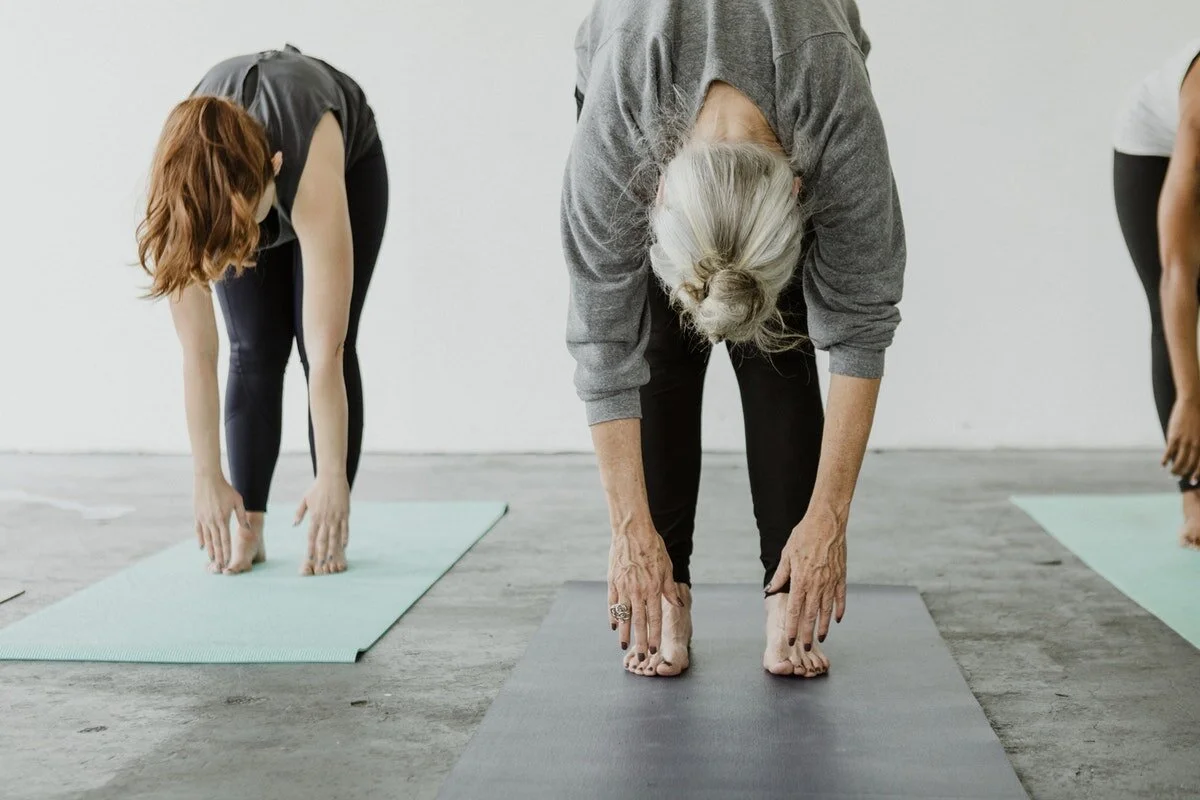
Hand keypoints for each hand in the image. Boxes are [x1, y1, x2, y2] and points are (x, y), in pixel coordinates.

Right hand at [193, 473, 248, 570]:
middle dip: (218, 556)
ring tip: (211, 561)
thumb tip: (247, 529)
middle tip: (219, 567)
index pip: (226, 540)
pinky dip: (201, 540)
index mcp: (223, 519)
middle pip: (216, 543)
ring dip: (210, 551)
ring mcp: (204, 519)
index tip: (227, 562)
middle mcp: (212, 522)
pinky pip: (199, 531)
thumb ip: (242, 516)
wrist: (207, 479)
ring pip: (207, 539)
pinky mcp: (197, 516)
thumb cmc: (225, 489)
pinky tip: (201, 547)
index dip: (227, 552)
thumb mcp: (238, 501)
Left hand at [294, 473, 349, 573]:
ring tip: (332, 561)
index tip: (309, 559)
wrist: (332, 477)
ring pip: (334, 537)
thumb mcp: (304, 499)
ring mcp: (336, 517)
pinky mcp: (345, 514)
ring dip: (333, 550)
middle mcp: (325, 519)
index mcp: (314, 517)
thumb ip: (299, 513)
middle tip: (322, 566)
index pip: (311, 537)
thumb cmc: (317, 487)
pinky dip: (344, 538)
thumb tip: (294, 525)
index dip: (311, 549)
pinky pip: (345, 529)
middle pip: (323, 541)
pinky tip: (344, 547)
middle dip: (322, 554)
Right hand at [607, 517, 682, 662]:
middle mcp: (638, 591)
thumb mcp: (666, 567)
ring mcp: (624, 587)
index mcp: (653, 588)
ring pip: (624, 616)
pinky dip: (613, 616)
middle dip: (639, 641)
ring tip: (624, 646)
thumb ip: (669, 588)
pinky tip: (614, 626)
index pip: (654, 618)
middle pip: (639, 621)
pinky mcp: (613, 581)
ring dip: (624, 633)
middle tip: (639, 656)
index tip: (652, 649)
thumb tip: (678, 603)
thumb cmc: (652, 548)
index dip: (653, 635)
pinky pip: (612, 603)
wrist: (632, 531)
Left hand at [765, 509, 847, 651]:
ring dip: (823, 626)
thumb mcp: (787, 555)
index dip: (792, 626)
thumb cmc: (804, 536)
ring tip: (821, 638)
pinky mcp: (841, 577)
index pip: (795, 610)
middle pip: (811, 615)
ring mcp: (830, 582)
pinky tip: (836, 620)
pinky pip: (840, 598)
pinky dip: (839, 610)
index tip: (791, 639)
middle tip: (806, 646)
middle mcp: (816, 585)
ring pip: (826, 610)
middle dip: (808, 633)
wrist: (826, 523)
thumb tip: (770, 590)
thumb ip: (780, 575)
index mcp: (800, 580)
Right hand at [1164, 396, 1199, 481]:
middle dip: (1184, 474)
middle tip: (1178, 478)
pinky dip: (1165, 460)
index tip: (1193, 481)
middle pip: (1189, 465)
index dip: (1197, 474)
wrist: (1193, 402)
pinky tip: (1162, 465)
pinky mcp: (1174, 437)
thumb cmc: (1199, 416)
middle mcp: (1195, 445)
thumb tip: (1192, 454)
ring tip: (1170, 474)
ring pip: (1178, 461)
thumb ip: (1198, 443)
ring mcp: (1184, 441)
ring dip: (1174, 470)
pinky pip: (1169, 452)